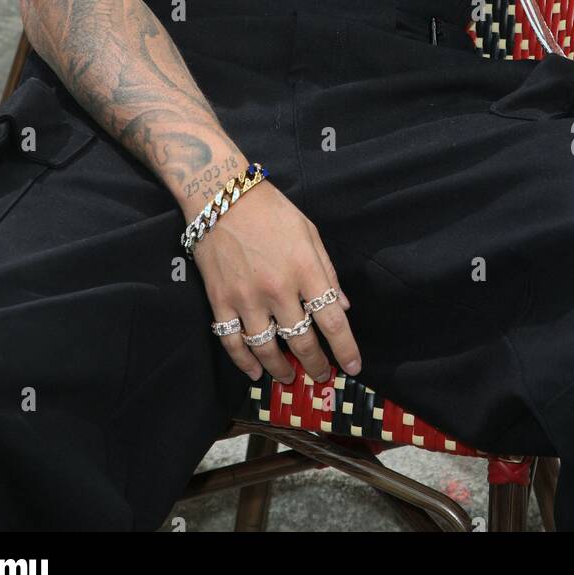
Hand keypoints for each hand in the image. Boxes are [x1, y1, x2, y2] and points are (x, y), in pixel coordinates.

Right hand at [192, 179, 360, 385]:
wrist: (221, 196)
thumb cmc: (270, 210)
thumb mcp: (308, 232)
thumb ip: (326, 271)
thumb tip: (342, 306)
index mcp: (305, 269)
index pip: (332, 320)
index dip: (345, 349)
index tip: (353, 366)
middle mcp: (278, 289)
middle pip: (302, 342)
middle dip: (315, 366)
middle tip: (322, 376)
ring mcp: (246, 298)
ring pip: (266, 349)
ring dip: (281, 370)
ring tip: (289, 378)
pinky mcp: (220, 301)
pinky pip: (232, 342)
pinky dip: (244, 362)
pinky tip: (255, 372)